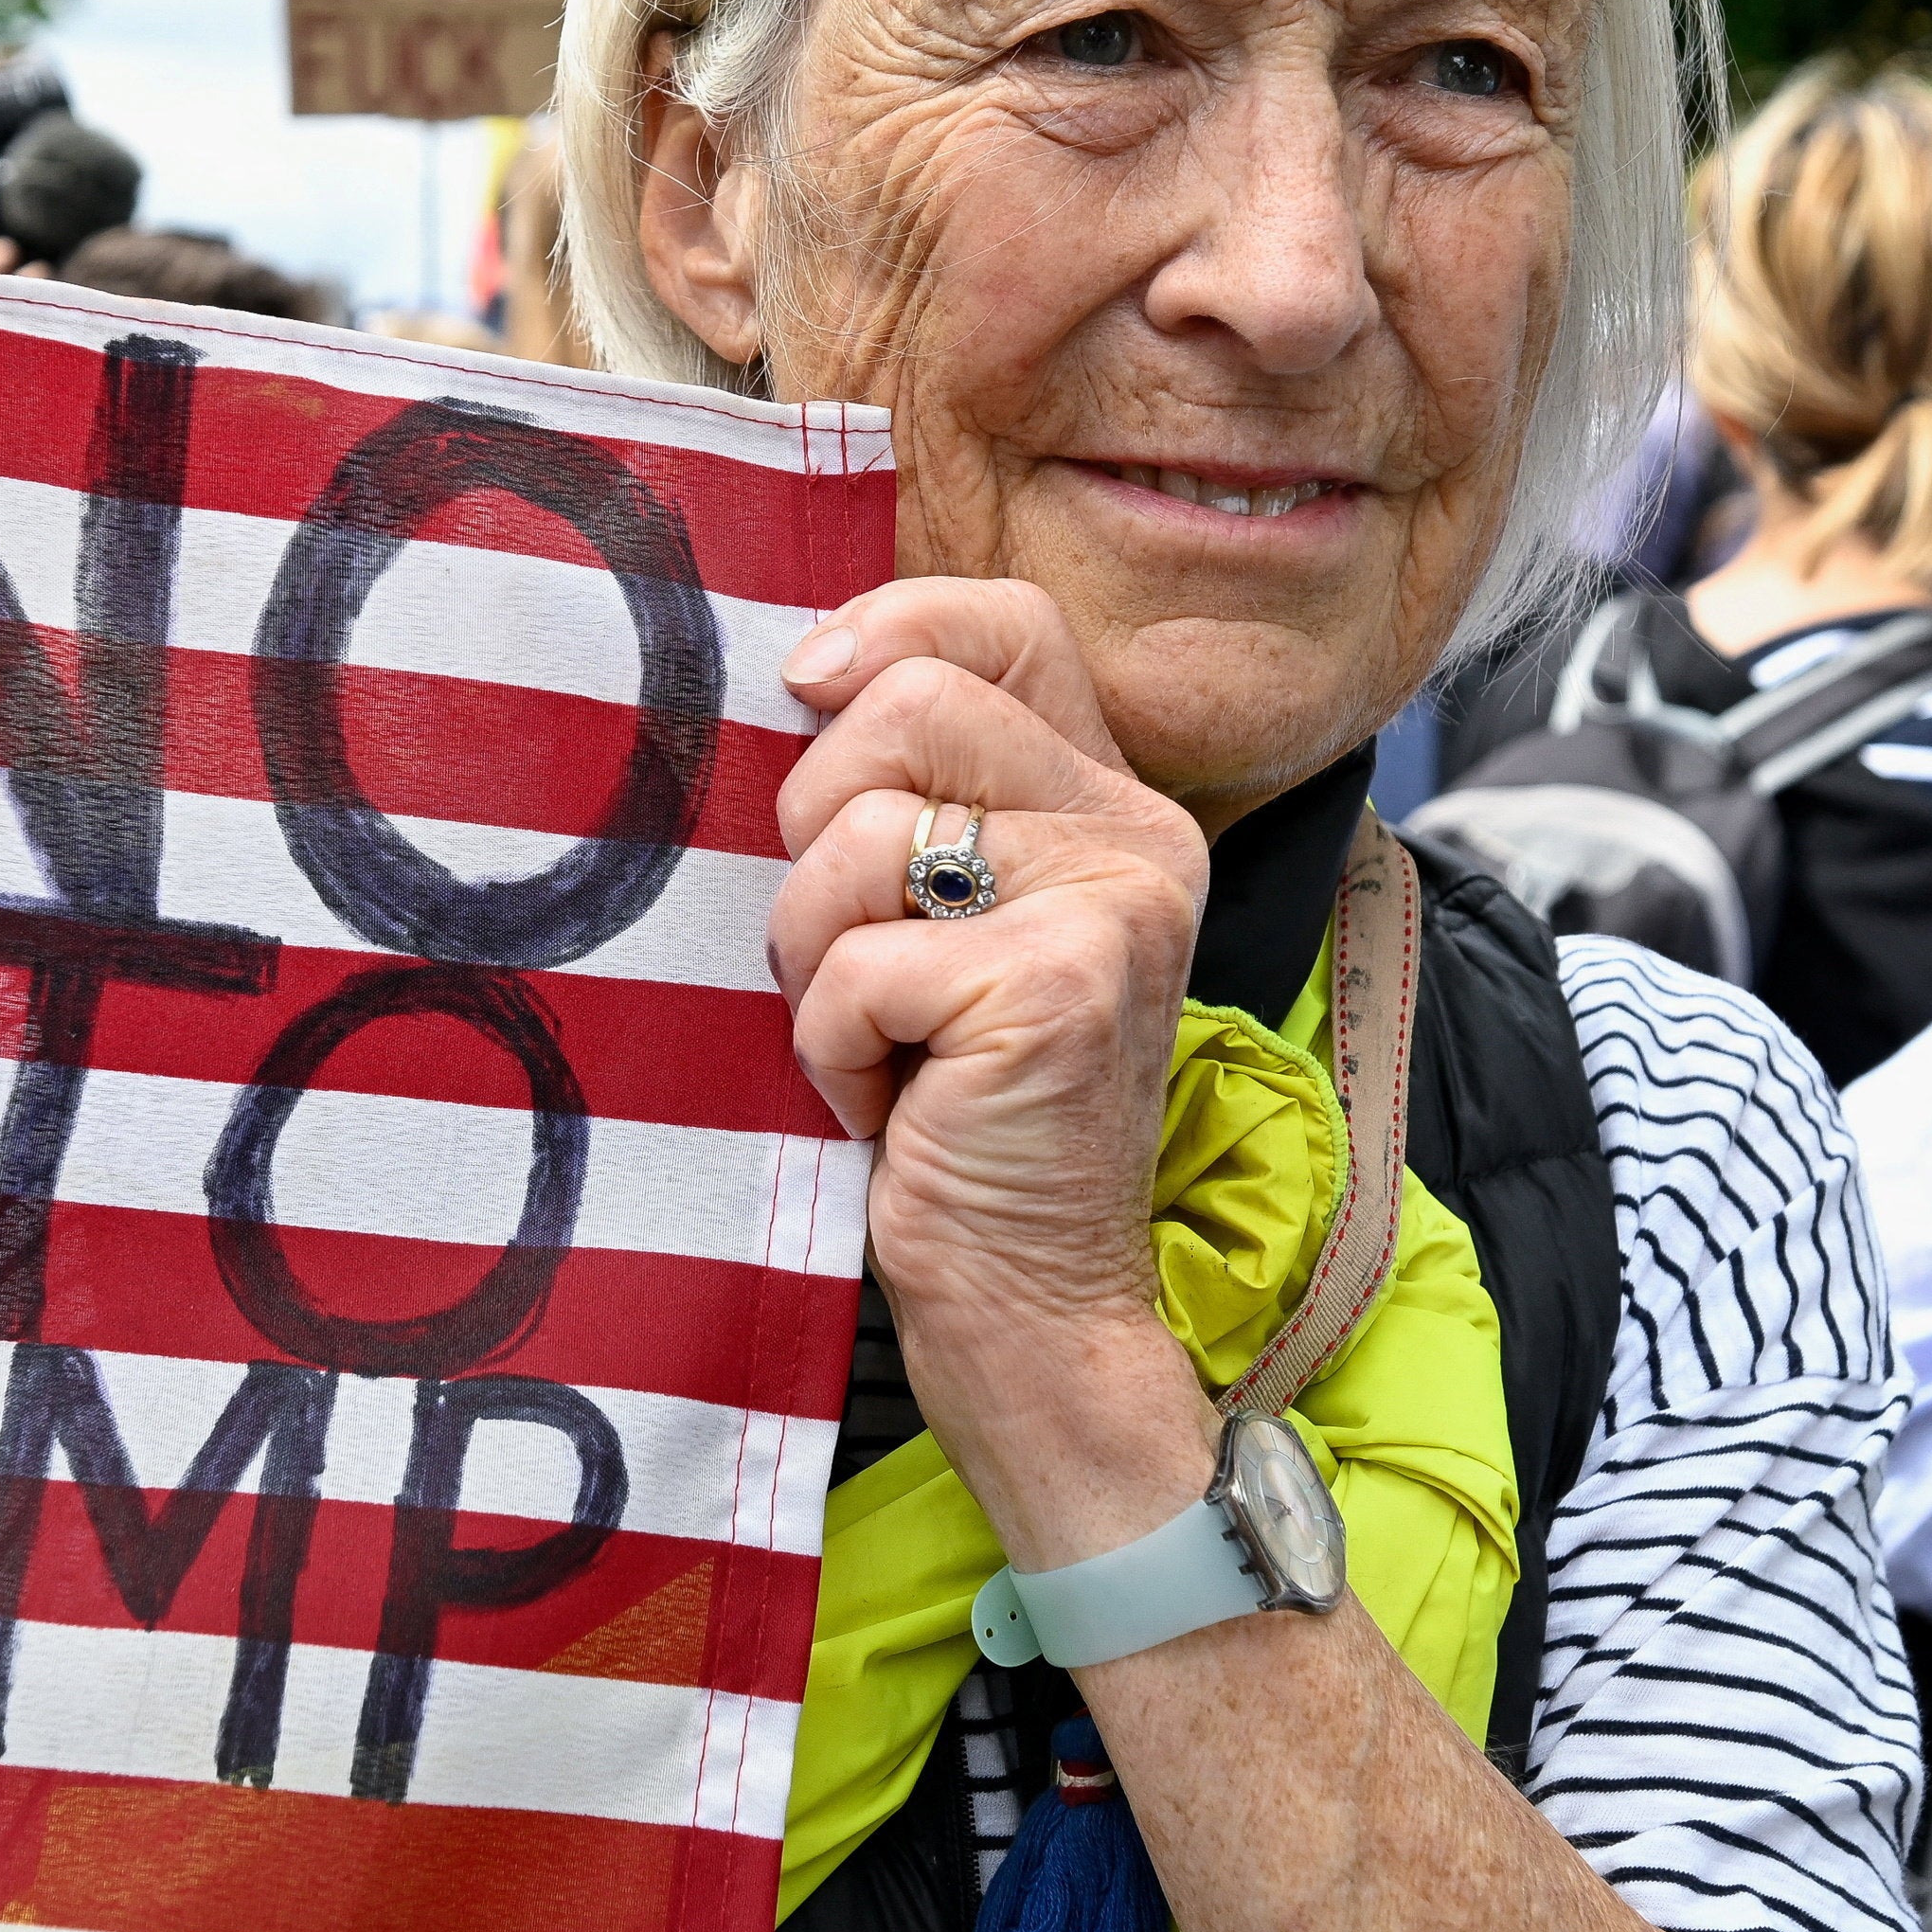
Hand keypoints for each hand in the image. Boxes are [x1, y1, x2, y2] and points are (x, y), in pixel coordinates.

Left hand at [770, 578, 1212, 1563]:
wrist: (1030, 1305)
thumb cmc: (952, 1113)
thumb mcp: (938, 924)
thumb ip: (916, 799)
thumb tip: (794, 673)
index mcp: (1116, 803)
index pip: (1006, 626)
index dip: (888, 629)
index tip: (803, 691)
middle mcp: (1138, 835)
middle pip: (906, 705)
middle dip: (814, 827)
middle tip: (847, 950)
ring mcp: (1109, 905)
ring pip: (860, 831)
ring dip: (814, 954)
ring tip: (876, 1038)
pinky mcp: (1054, 986)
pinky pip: (854, 960)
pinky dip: (832, 1044)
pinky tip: (891, 1101)